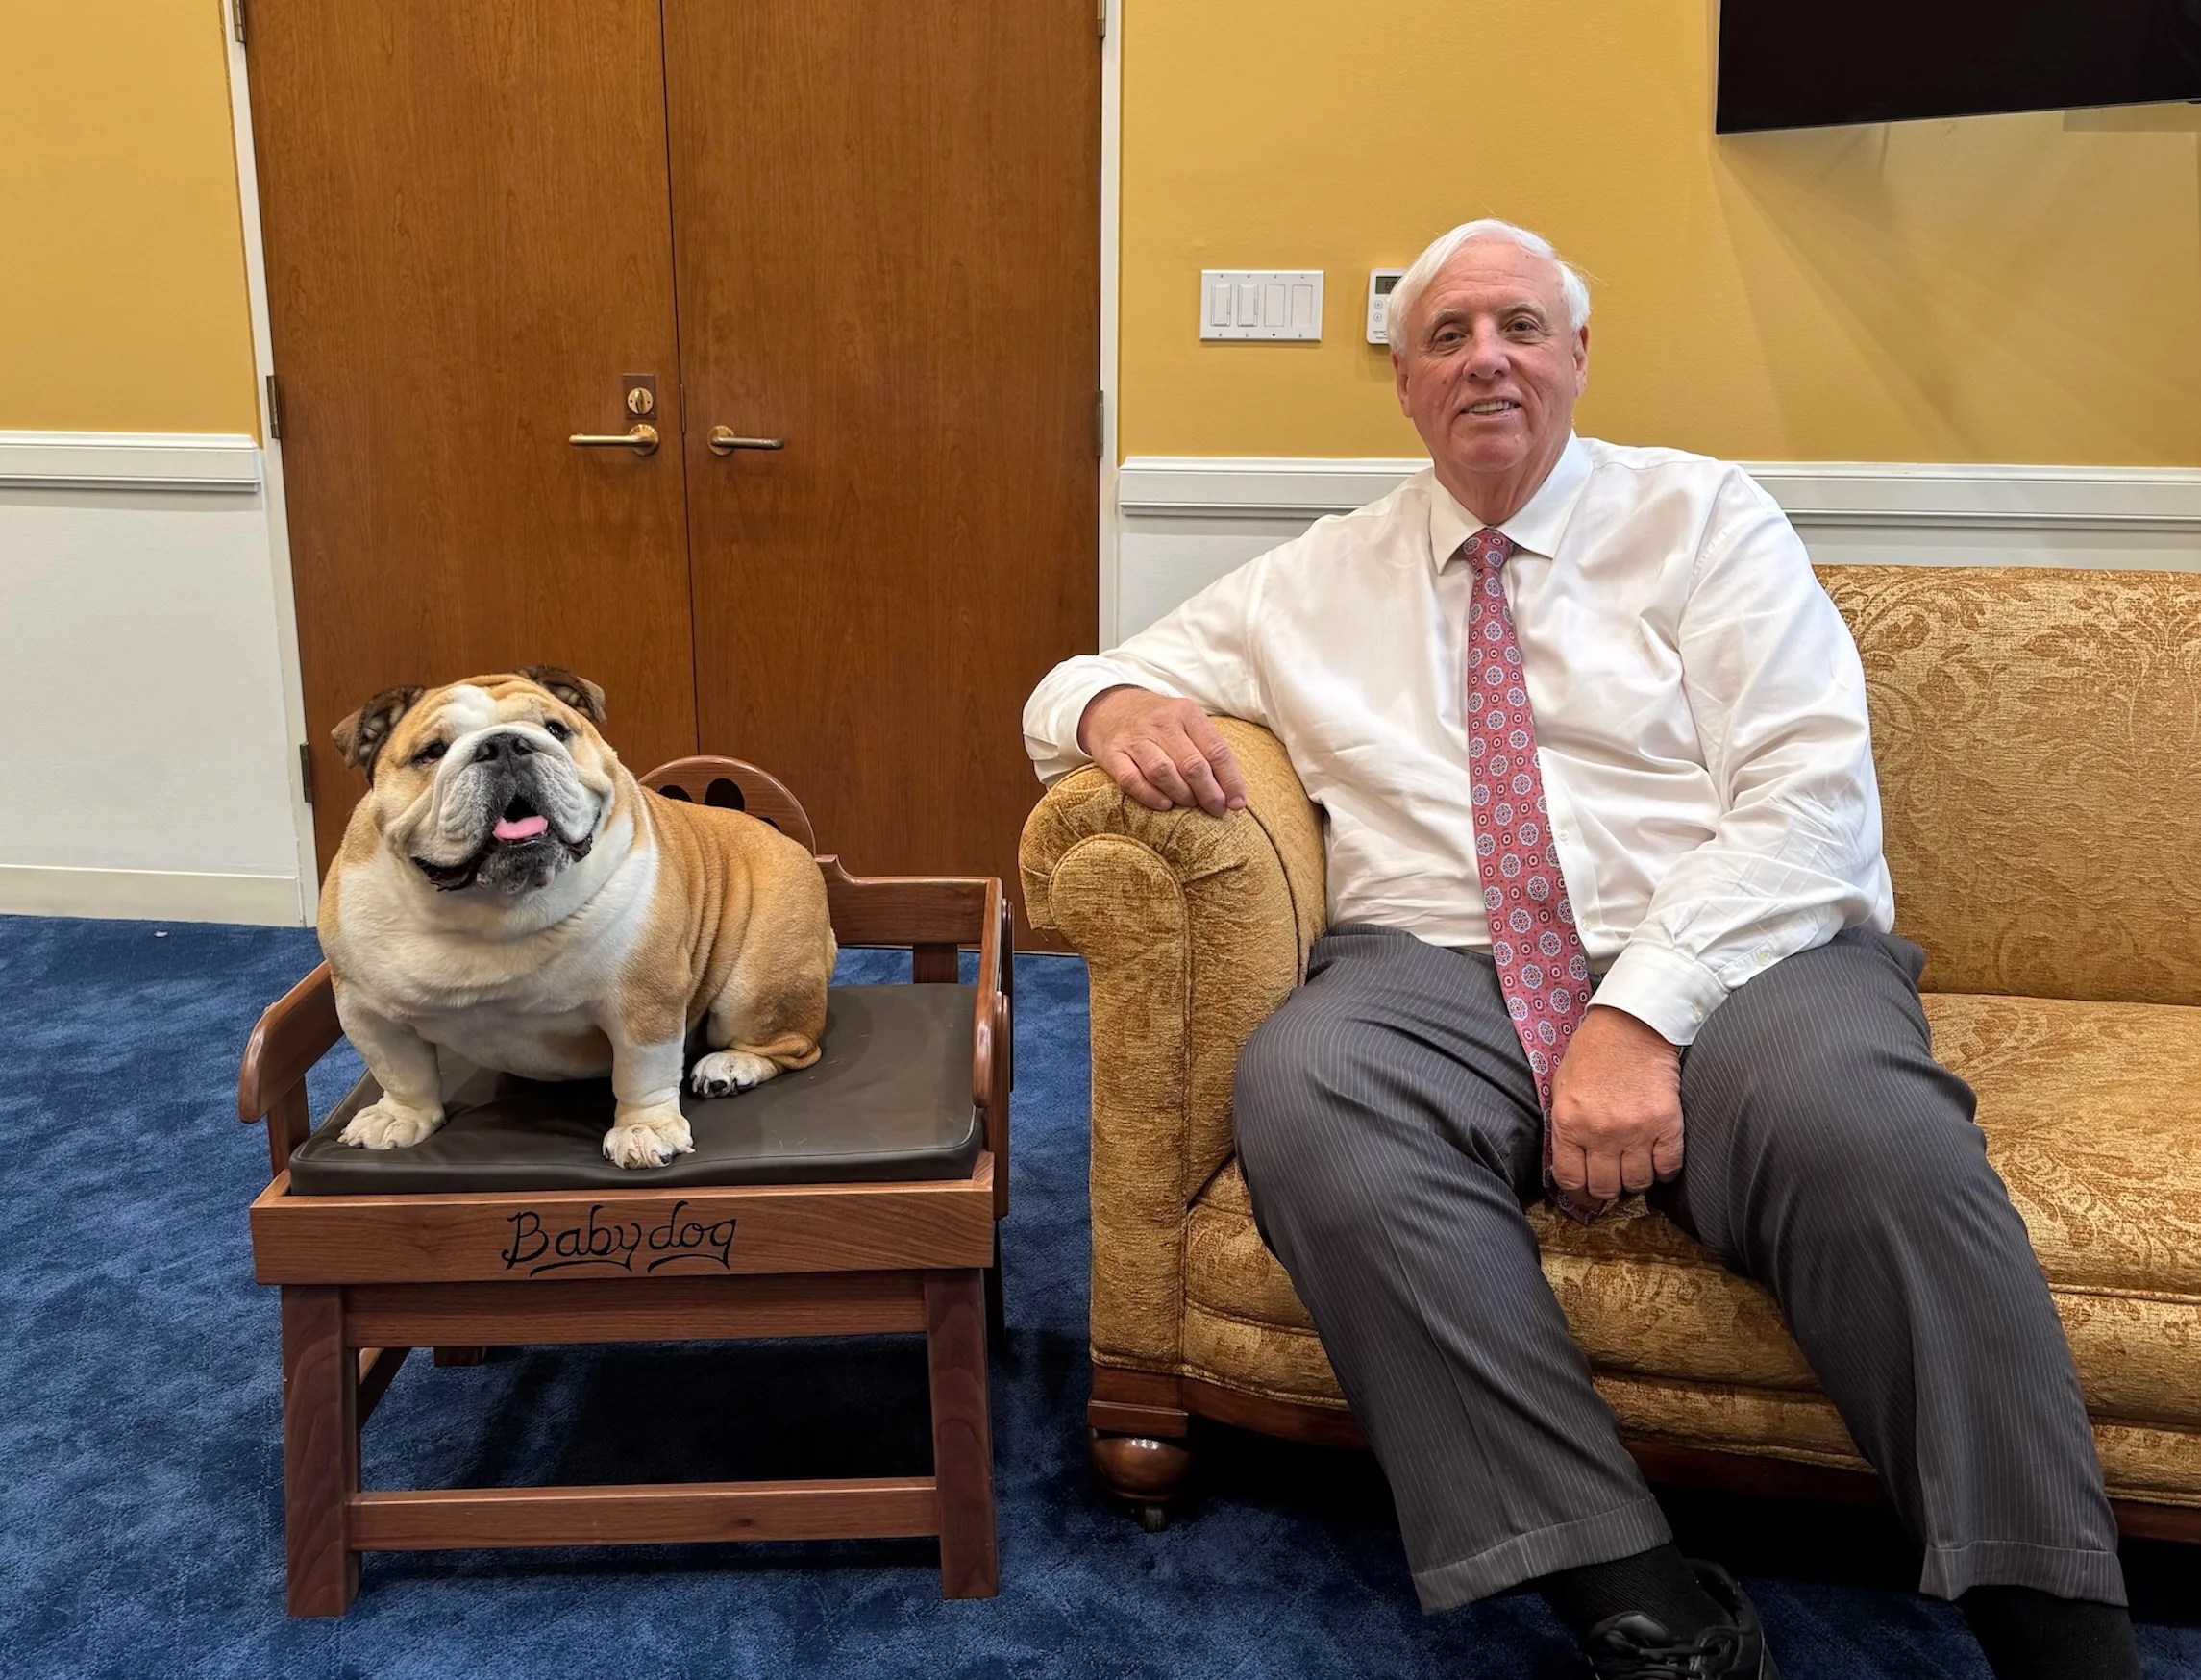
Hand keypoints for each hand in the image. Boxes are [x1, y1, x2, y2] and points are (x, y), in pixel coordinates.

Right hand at [1076, 686, 1249, 816]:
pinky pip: (1132, 780)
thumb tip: (1232, 792)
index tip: (1237, 804)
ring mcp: (1135, 738)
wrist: (1110, 707)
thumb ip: (1208, 750)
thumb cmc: (1159, 723)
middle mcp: (1162, 723)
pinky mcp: (1113, 753)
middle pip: (1193, 765)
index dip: (1230, 781)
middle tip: (1216, 809)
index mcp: (1187, 713)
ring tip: (1189, 803)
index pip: (1217, 751)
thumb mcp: (1186, 722)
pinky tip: (1164, 804)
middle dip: (1209, 794)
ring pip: (1163, 773)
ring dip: (1182, 795)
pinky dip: (1151, 796)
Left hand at [1548, 1005, 1684, 1199]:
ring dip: (1636, 1180)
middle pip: (1605, 1187)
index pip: (1570, 1179)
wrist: (1631, 1026)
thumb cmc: (1593, 1053)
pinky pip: (1668, 1168)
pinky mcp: (1666, 1125)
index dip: (1578, 1194)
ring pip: (1637, 1182)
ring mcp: (1635, 1131)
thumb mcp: (1562, 1088)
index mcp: (1569, 1123)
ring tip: (1634, 1165)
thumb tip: (1571, 1162)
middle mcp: (1600, 1133)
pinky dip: (1664, 1171)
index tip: (1585, 1195)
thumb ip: (1565, 1127)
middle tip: (1612, 1180)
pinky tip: (1658, 1160)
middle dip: (1607, 1190)